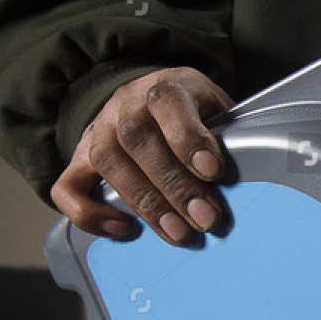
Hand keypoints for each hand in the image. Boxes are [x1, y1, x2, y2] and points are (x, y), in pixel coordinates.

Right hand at [52, 67, 234, 245]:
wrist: (154, 102)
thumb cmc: (197, 118)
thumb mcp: (221, 115)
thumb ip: (230, 140)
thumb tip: (253, 181)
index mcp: (168, 86)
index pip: (169, 101)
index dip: (188, 136)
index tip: (212, 169)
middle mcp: (127, 103)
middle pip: (138, 138)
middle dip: (175, 184)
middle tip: (205, 218)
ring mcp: (99, 130)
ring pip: (107, 160)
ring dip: (145, 202)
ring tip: (177, 232)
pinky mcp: (79, 160)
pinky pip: (67, 186)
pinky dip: (89, 213)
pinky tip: (122, 230)